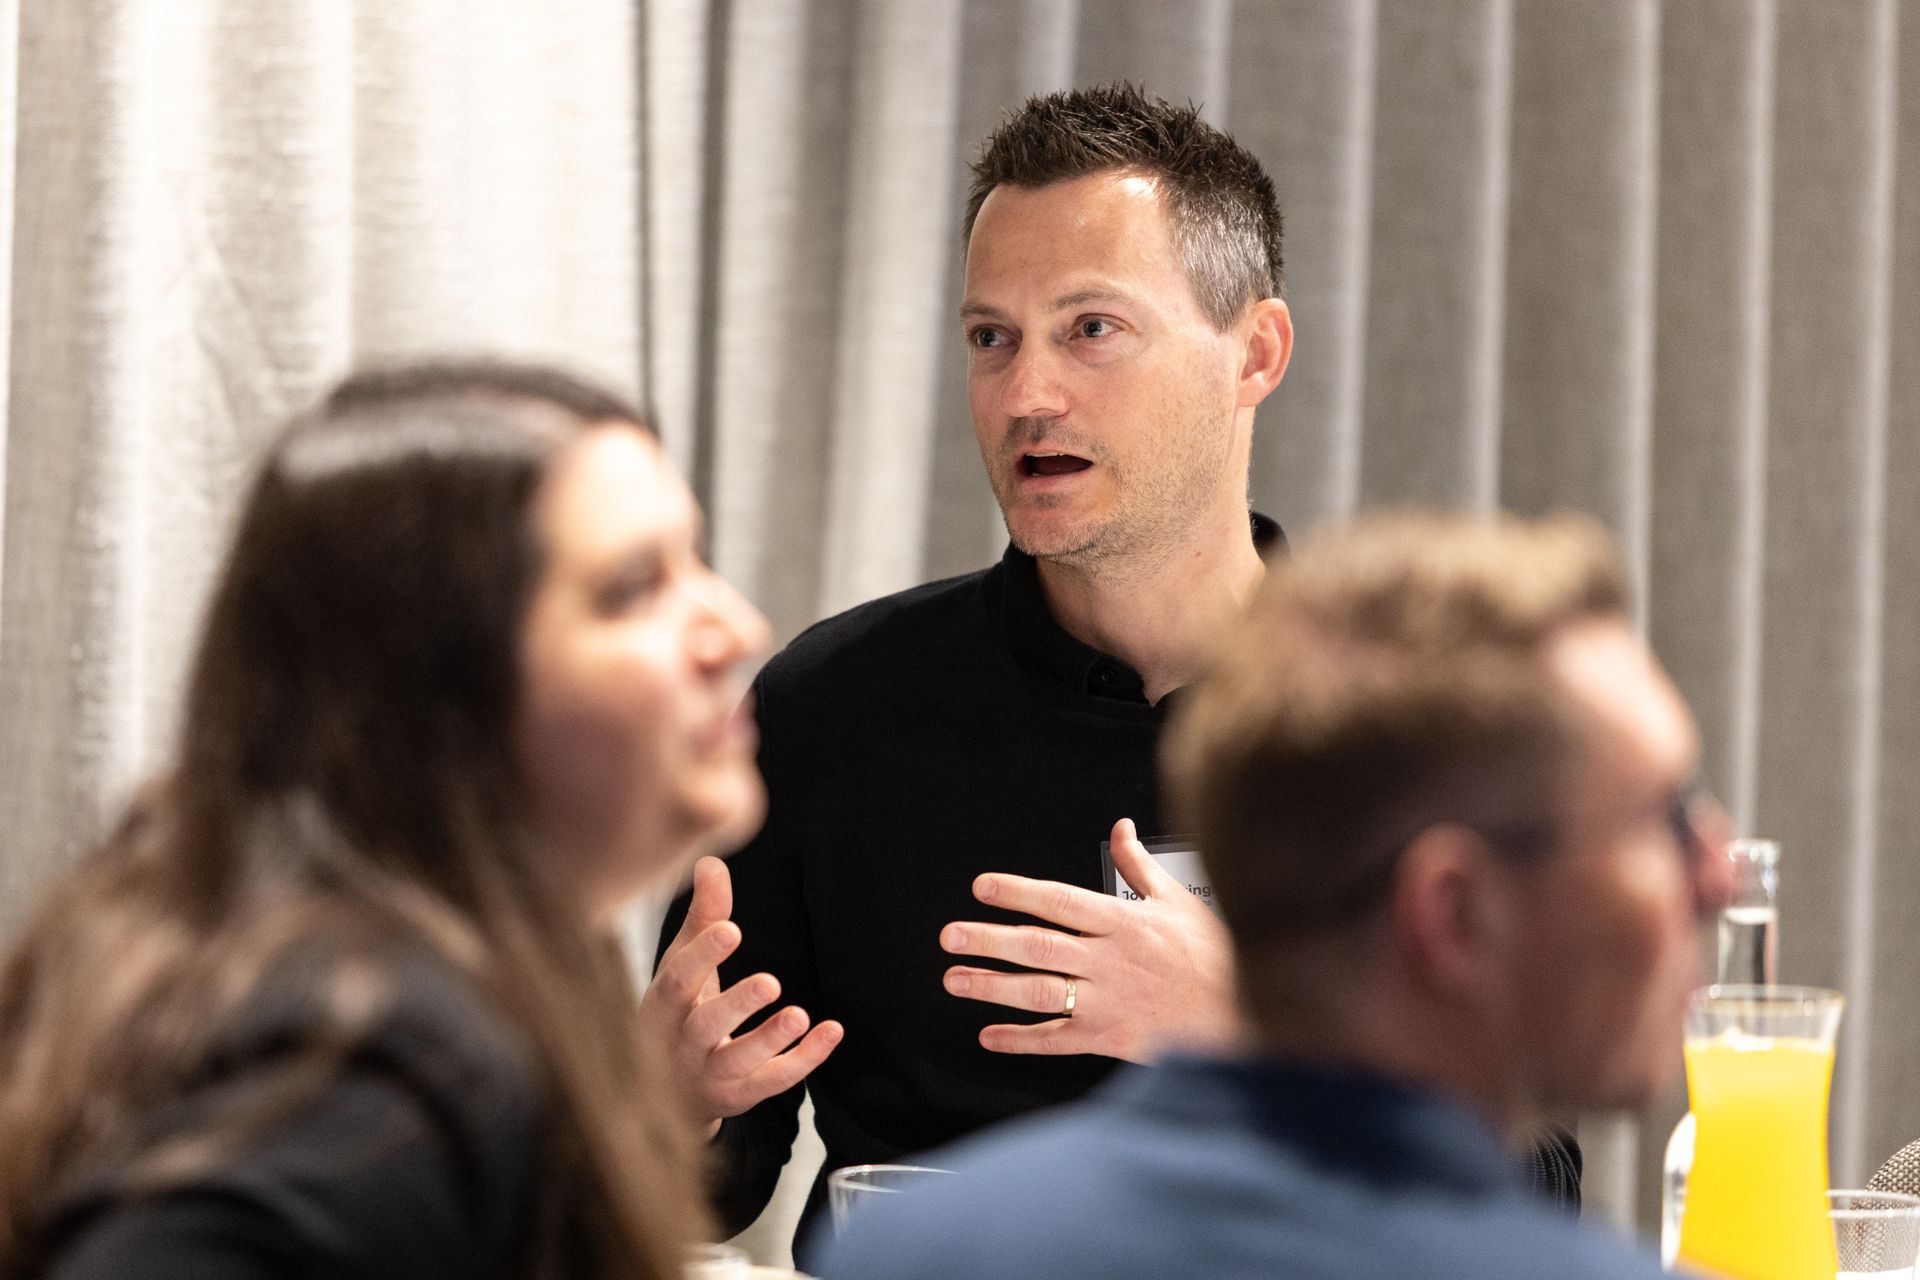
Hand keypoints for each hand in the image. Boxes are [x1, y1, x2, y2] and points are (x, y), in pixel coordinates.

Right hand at [642, 856, 841, 1135]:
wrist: (667, 1092)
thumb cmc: (679, 1011)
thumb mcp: (683, 965)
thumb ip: (703, 917)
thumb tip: (710, 861)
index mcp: (663, 1006)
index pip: (677, 981)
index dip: (702, 956)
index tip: (731, 929)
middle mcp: (681, 1045)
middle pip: (705, 1026)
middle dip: (737, 1004)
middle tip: (771, 981)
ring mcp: (710, 1075)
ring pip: (737, 1063)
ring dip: (769, 1039)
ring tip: (799, 1014)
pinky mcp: (740, 1095)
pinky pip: (773, 1081)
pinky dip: (804, 1059)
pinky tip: (831, 1032)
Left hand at [938, 818, 1235, 1061]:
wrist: (1243, 1016)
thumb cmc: (1213, 956)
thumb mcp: (1177, 900)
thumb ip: (1138, 864)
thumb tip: (1119, 827)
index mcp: (1123, 922)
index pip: (1060, 901)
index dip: (1018, 893)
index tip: (982, 888)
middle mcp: (1109, 961)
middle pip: (1038, 946)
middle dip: (989, 940)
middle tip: (950, 936)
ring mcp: (1107, 1002)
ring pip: (1039, 993)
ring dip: (992, 987)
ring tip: (955, 979)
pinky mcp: (1109, 1038)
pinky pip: (1056, 1040)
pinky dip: (1021, 1040)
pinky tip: (989, 1037)